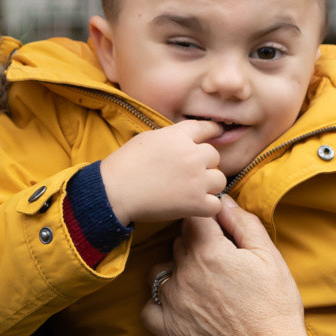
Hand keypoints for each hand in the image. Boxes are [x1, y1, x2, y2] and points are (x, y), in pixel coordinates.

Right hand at [101, 120, 225, 224]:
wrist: (114, 191)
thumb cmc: (125, 164)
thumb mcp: (148, 138)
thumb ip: (171, 137)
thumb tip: (183, 140)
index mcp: (178, 136)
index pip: (206, 128)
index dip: (213, 132)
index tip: (216, 135)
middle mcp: (191, 154)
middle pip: (214, 156)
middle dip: (205, 164)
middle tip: (190, 173)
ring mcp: (196, 179)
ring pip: (220, 179)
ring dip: (209, 185)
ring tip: (193, 190)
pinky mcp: (196, 202)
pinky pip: (216, 204)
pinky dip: (207, 206)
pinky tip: (195, 206)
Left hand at [141, 196, 308, 335]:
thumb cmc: (274, 304)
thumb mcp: (269, 255)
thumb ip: (243, 223)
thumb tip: (223, 201)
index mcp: (209, 251)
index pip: (192, 216)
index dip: (206, 218)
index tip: (216, 227)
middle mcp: (184, 272)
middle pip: (178, 241)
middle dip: (195, 243)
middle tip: (219, 258)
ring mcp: (172, 300)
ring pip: (160, 269)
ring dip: (175, 269)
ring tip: (199, 281)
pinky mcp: (168, 327)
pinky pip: (149, 305)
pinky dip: (159, 301)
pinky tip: (178, 302)